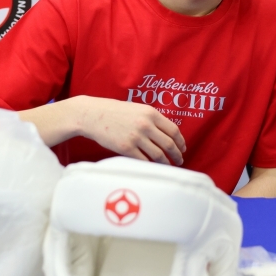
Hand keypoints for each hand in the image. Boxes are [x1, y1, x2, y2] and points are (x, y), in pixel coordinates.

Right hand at [68, 95, 185, 165]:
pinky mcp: (126, 148)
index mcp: (151, 113)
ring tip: (168, 165)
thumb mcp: (137, 109)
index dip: (181, 142)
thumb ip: (151, 119)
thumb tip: (166, 134)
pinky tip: (152, 166)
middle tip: (180, 160)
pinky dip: (150, 165)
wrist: (92, 114)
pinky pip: (143, 160)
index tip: (182, 148)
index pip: (173, 130)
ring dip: (166, 162)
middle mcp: (146, 125)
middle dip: (177, 154)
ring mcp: (136, 137)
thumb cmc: (114, 111)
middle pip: (168, 144)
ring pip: (158, 155)